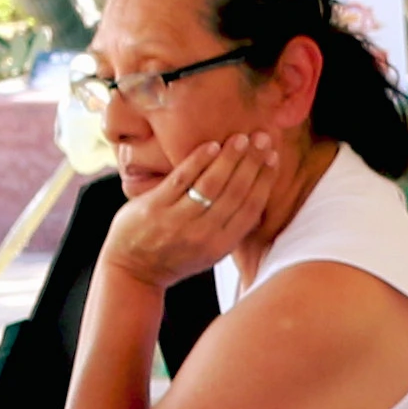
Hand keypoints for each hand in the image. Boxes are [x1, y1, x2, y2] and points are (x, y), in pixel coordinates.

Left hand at [100, 135, 277, 289]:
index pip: (251, 207)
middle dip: (252, 162)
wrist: (133, 270)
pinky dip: (199, 160)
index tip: (273, 157)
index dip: (265, 180)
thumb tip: (254, 197)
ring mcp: (178, 221)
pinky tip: (212, 145)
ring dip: (230, 158)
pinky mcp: (155, 208)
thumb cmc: (174, 258)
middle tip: (263, 138)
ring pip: (212, 184)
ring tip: (241, 138)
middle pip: (236, 192)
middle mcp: (204, 234)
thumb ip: (229, 228)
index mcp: (221, 245)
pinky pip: (182, 179)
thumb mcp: (209, 252)